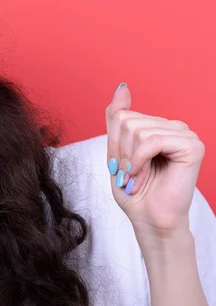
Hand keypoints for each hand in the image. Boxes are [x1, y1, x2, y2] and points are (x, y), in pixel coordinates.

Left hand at [106, 83, 204, 238]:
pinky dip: (139, 160)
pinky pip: (152, 141)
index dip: (114, 143)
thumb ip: (117, 117)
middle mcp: (173, 126)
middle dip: (120, 151)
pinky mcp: (192, 146)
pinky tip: (142, 174)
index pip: (121, 115)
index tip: (122, 165)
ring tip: (137, 176)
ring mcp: (184, 134)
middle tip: (130, 173)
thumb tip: (122, 86)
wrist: (148, 219)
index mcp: (156, 126)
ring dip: (129, 159)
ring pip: (136, 130)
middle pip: (126, 121)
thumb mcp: (116, 149)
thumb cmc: (134, 189)